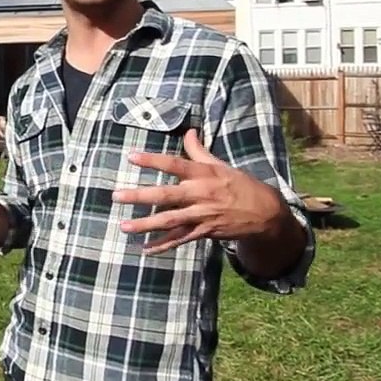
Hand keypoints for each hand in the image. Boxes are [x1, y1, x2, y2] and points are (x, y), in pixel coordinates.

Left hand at [113, 129, 286, 254]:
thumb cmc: (240, 185)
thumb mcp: (221, 165)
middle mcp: (200, 194)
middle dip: (139, 196)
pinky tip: (145, 249)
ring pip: (169, 221)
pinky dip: (162, 245)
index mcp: (204, 174)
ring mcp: (202, 215)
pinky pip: (180, 240)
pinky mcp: (204, 232)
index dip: (153, 160)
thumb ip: (199, 151)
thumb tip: (188, 131)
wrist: (265, 214)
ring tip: (123, 226)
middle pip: (166, 196)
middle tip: (116, 195)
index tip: (131, 157)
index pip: (174, 164)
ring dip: (145, 225)